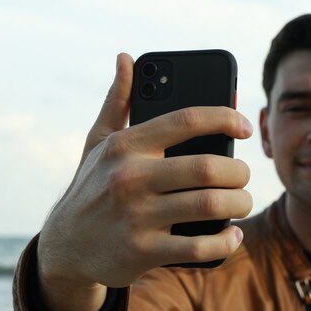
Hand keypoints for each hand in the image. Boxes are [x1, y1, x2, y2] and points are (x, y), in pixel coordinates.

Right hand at [36, 53, 252, 310]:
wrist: (65, 246)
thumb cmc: (92, 186)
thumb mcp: (98, 142)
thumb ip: (118, 101)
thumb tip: (126, 58)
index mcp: (126, 145)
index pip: (187, 120)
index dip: (225, 118)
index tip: (245, 127)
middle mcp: (130, 177)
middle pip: (207, 167)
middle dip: (239, 172)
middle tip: (243, 176)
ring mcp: (136, 217)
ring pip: (210, 205)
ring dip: (239, 203)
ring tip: (242, 201)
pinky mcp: (142, 251)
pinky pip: (199, 247)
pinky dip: (225, 241)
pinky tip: (232, 234)